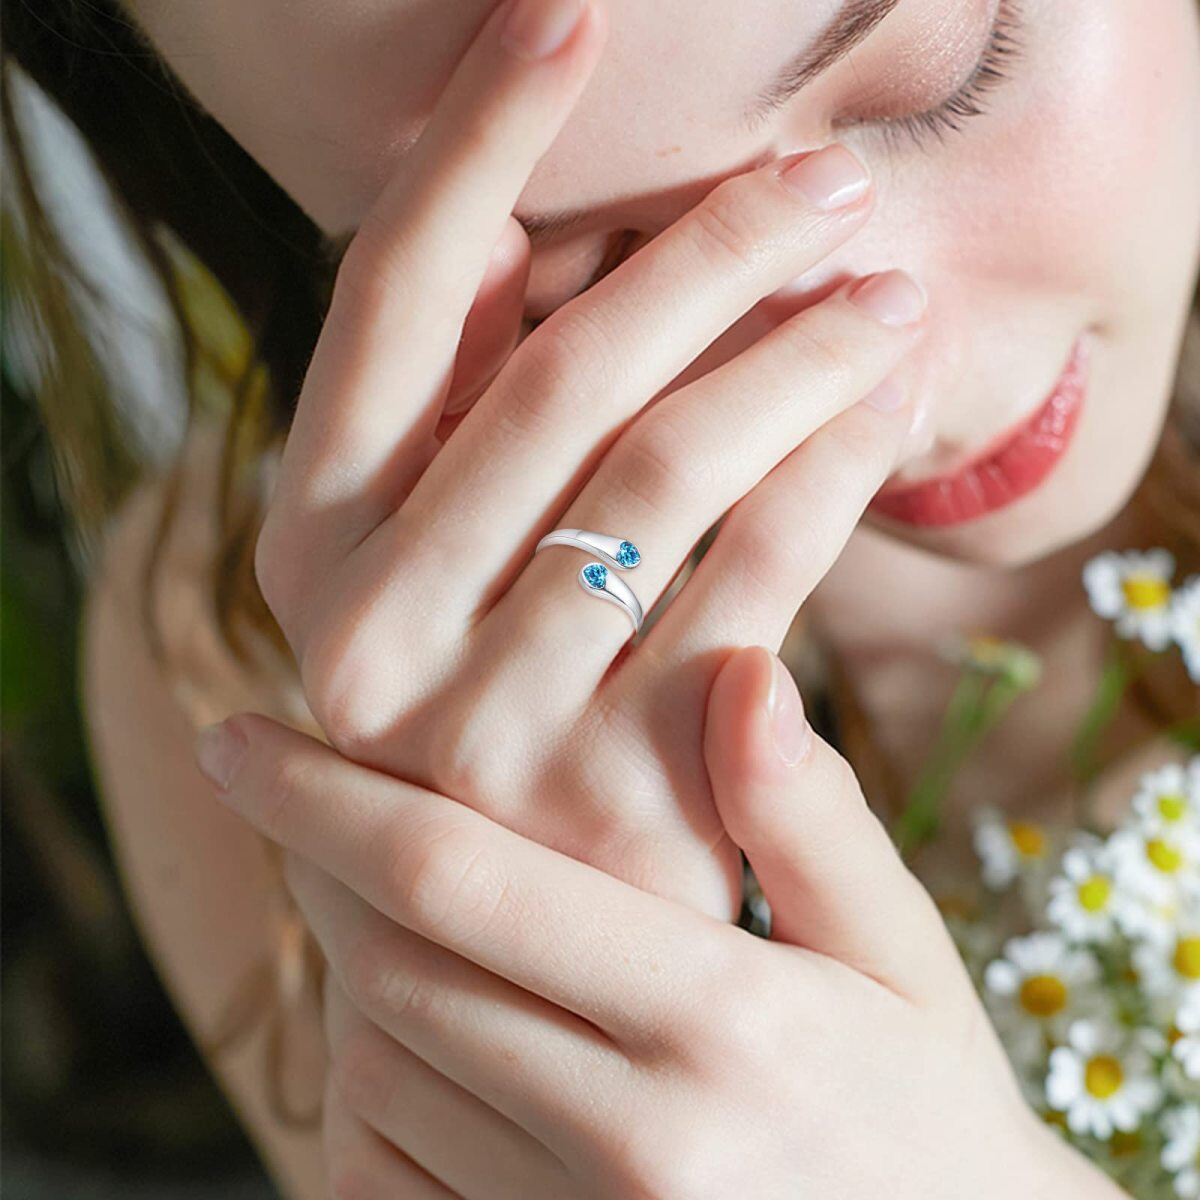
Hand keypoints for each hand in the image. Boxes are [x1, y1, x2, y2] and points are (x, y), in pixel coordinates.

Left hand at [194, 660, 1122, 1198]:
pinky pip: (389, 1175)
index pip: (467, 881)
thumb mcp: (900, 954)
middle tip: (295, 792)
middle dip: (321, 867)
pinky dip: (369, 1087)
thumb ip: (812, 819)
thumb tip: (741, 670)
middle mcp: (632, 1138)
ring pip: (378, 1070)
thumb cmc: (927, 1108)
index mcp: (720, 1020)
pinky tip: (412, 1029)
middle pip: (395, 968)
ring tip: (371, 900)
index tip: (239, 737)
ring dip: (349, 967)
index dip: (330, 797)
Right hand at [251, 0, 926, 919]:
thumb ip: (450, 419)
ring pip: (664, 467)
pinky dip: (832, 471)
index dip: (476, 144)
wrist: (502, 940)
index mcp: (309, 539)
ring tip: (888, 282)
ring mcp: (490, 718)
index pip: (388, 299)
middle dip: (702, 248)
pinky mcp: (623, 782)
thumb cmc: (467, 706)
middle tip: (823, 176)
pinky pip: (753, 580)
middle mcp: (369, 625)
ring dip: (793, 348)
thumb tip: (506, 233)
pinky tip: (888, 407)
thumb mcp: (419, 567)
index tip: (565, 19)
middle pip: (554, 373)